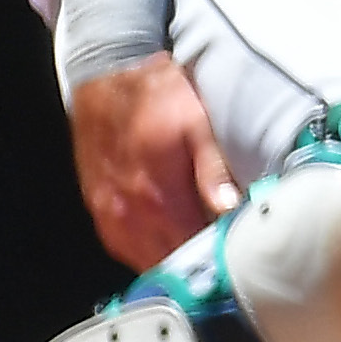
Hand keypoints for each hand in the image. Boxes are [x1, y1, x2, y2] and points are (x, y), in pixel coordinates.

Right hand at [68, 54, 235, 270]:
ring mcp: (109, 212)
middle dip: (200, 263)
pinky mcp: (99, 209)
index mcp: (157, 188)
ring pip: (144, 258)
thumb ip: (213, 168)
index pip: (192, 243)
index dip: (219, 255)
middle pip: (168, 258)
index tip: (242, 257)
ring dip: (173, 261)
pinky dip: (148, 251)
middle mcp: (128, 208)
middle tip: (229, 260)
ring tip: (204, 257)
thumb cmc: (157, 95)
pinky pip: (123, 246)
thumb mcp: (197, 121)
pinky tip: (170, 245)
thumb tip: (228, 208)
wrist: (106, 78)